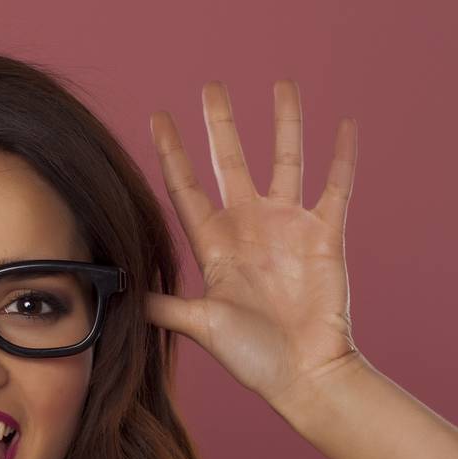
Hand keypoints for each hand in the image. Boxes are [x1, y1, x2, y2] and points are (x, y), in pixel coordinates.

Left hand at [145, 79, 361, 409]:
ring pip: (286, 159)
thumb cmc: (252, 357)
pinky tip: (345, 123)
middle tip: (211, 86)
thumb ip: (160, 303)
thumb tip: (111, 290)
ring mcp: (289, 227)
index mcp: (216, 244)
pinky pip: (336, 186)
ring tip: (281, 84)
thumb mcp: (198, 324)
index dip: (172, 154)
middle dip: (221, 124)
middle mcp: (250, 227)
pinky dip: (343, 156)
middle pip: (231, 162)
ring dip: (285, 122)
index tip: (159, 119)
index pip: (187, 189)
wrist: (304, 374)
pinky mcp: (325, 234)